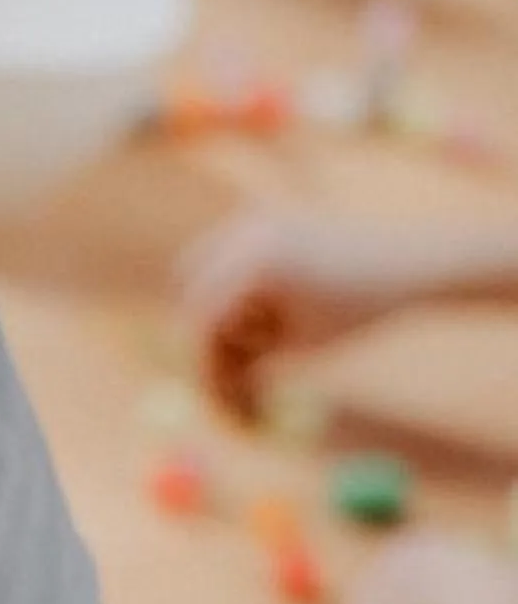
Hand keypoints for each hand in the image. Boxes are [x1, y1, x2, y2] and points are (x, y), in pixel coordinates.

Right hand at [180, 208, 422, 415]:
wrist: (414, 259)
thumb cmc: (362, 310)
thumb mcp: (301, 347)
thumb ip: (250, 361)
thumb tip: (205, 380)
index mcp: (257, 262)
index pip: (200, 314)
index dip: (199, 355)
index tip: (209, 386)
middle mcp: (248, 229)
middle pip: (189, 283)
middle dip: (203, 326)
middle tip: (226, 362)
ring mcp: (256, 217)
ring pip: (203, 266)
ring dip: (218, 305)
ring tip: (268, 330)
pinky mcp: (268, 217)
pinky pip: (226, 255)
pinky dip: (234, 287)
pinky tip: (276, 308)